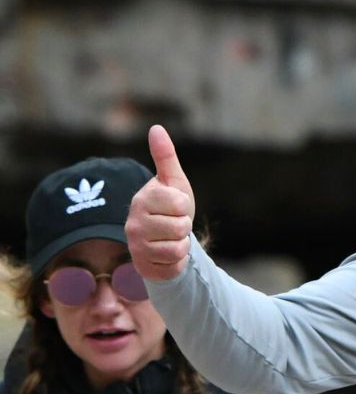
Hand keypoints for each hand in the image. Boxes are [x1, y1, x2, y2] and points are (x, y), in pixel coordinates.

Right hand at [126, 125, 195, 279]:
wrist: (165, 240)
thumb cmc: (171, 207)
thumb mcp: (173, 181)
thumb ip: (165, 156)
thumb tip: (156, 127)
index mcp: (142, 199)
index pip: (179, 203)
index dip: (184, 206)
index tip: (175, 207)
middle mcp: (133, 222)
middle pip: (180, 226)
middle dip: (184, 226)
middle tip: (174, 223)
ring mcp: (136, 246)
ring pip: (178, 246)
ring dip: (182, 243)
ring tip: (171, 238)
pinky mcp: (145, 266)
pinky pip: (175, 264)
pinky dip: (179, 260)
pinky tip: (168, 254)